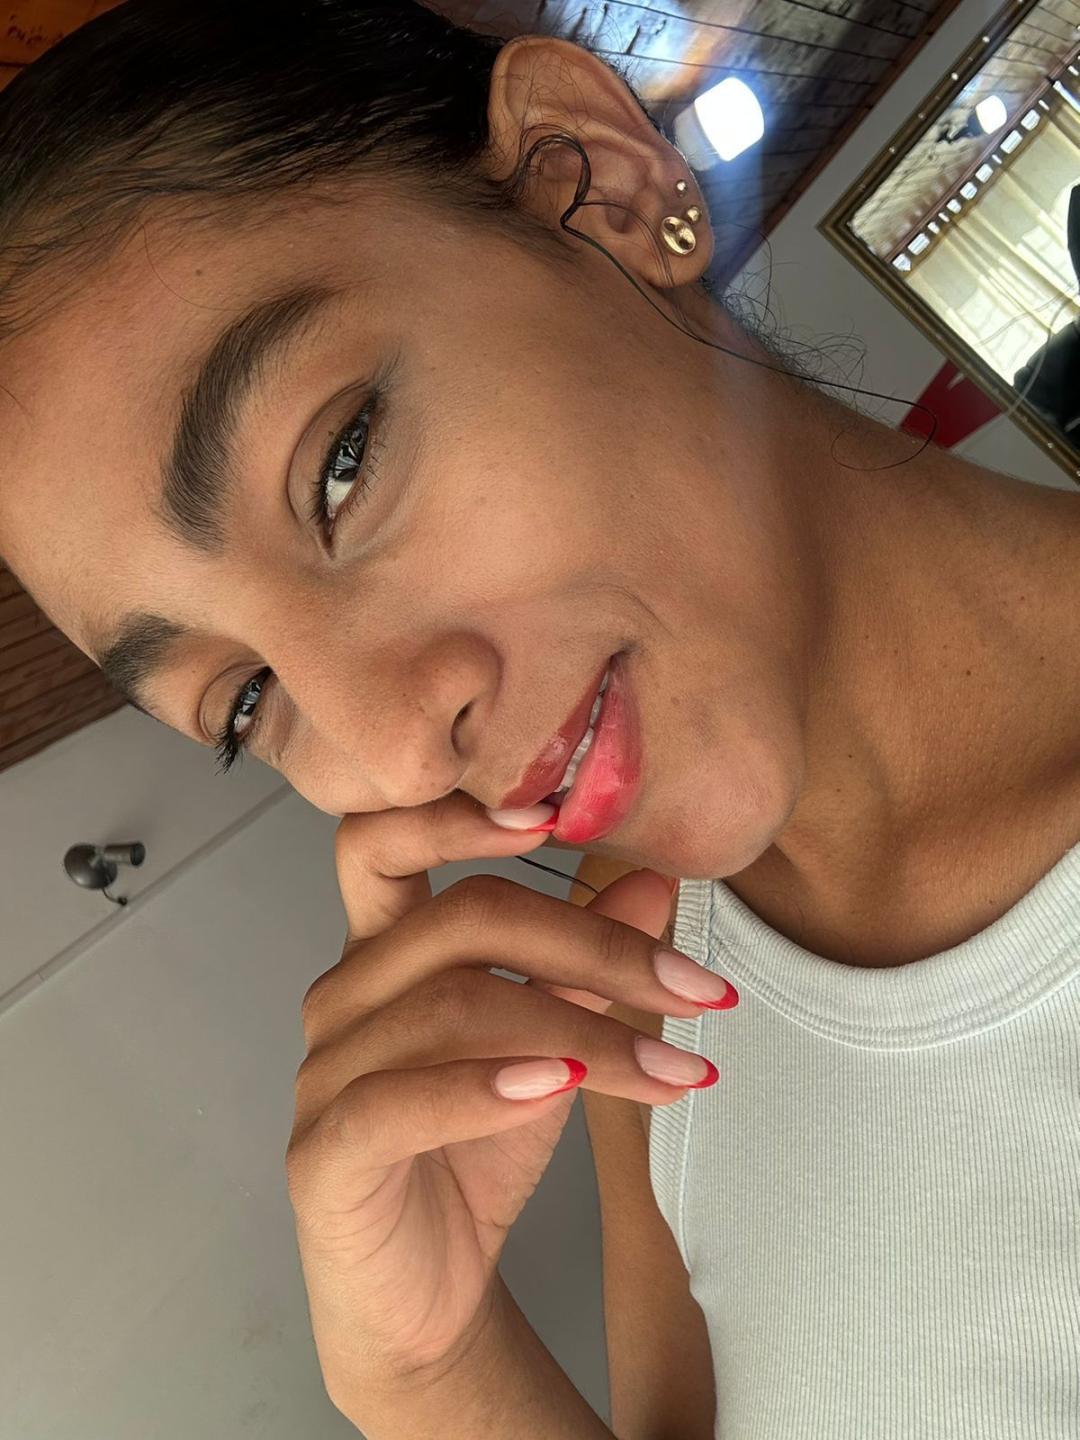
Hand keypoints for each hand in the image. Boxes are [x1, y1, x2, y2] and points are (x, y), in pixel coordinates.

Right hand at [284, 791, 729, 1417]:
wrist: (430, 1298)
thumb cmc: (478, 1150)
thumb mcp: (551, 1042)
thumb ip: (587, 961)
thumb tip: (657, 878)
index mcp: (383, 951)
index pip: (381, 843)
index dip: (454, 815)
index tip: (552, 814)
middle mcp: (343, 996)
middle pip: (458, 921)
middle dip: (591, 947)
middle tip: (693, 990)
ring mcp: (323, 1074)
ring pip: (451, 1010)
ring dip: (579, 1032)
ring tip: (670, 1071)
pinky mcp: (325, 1155)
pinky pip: (397, 1102)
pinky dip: (485, 1089)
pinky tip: (559, 1088)